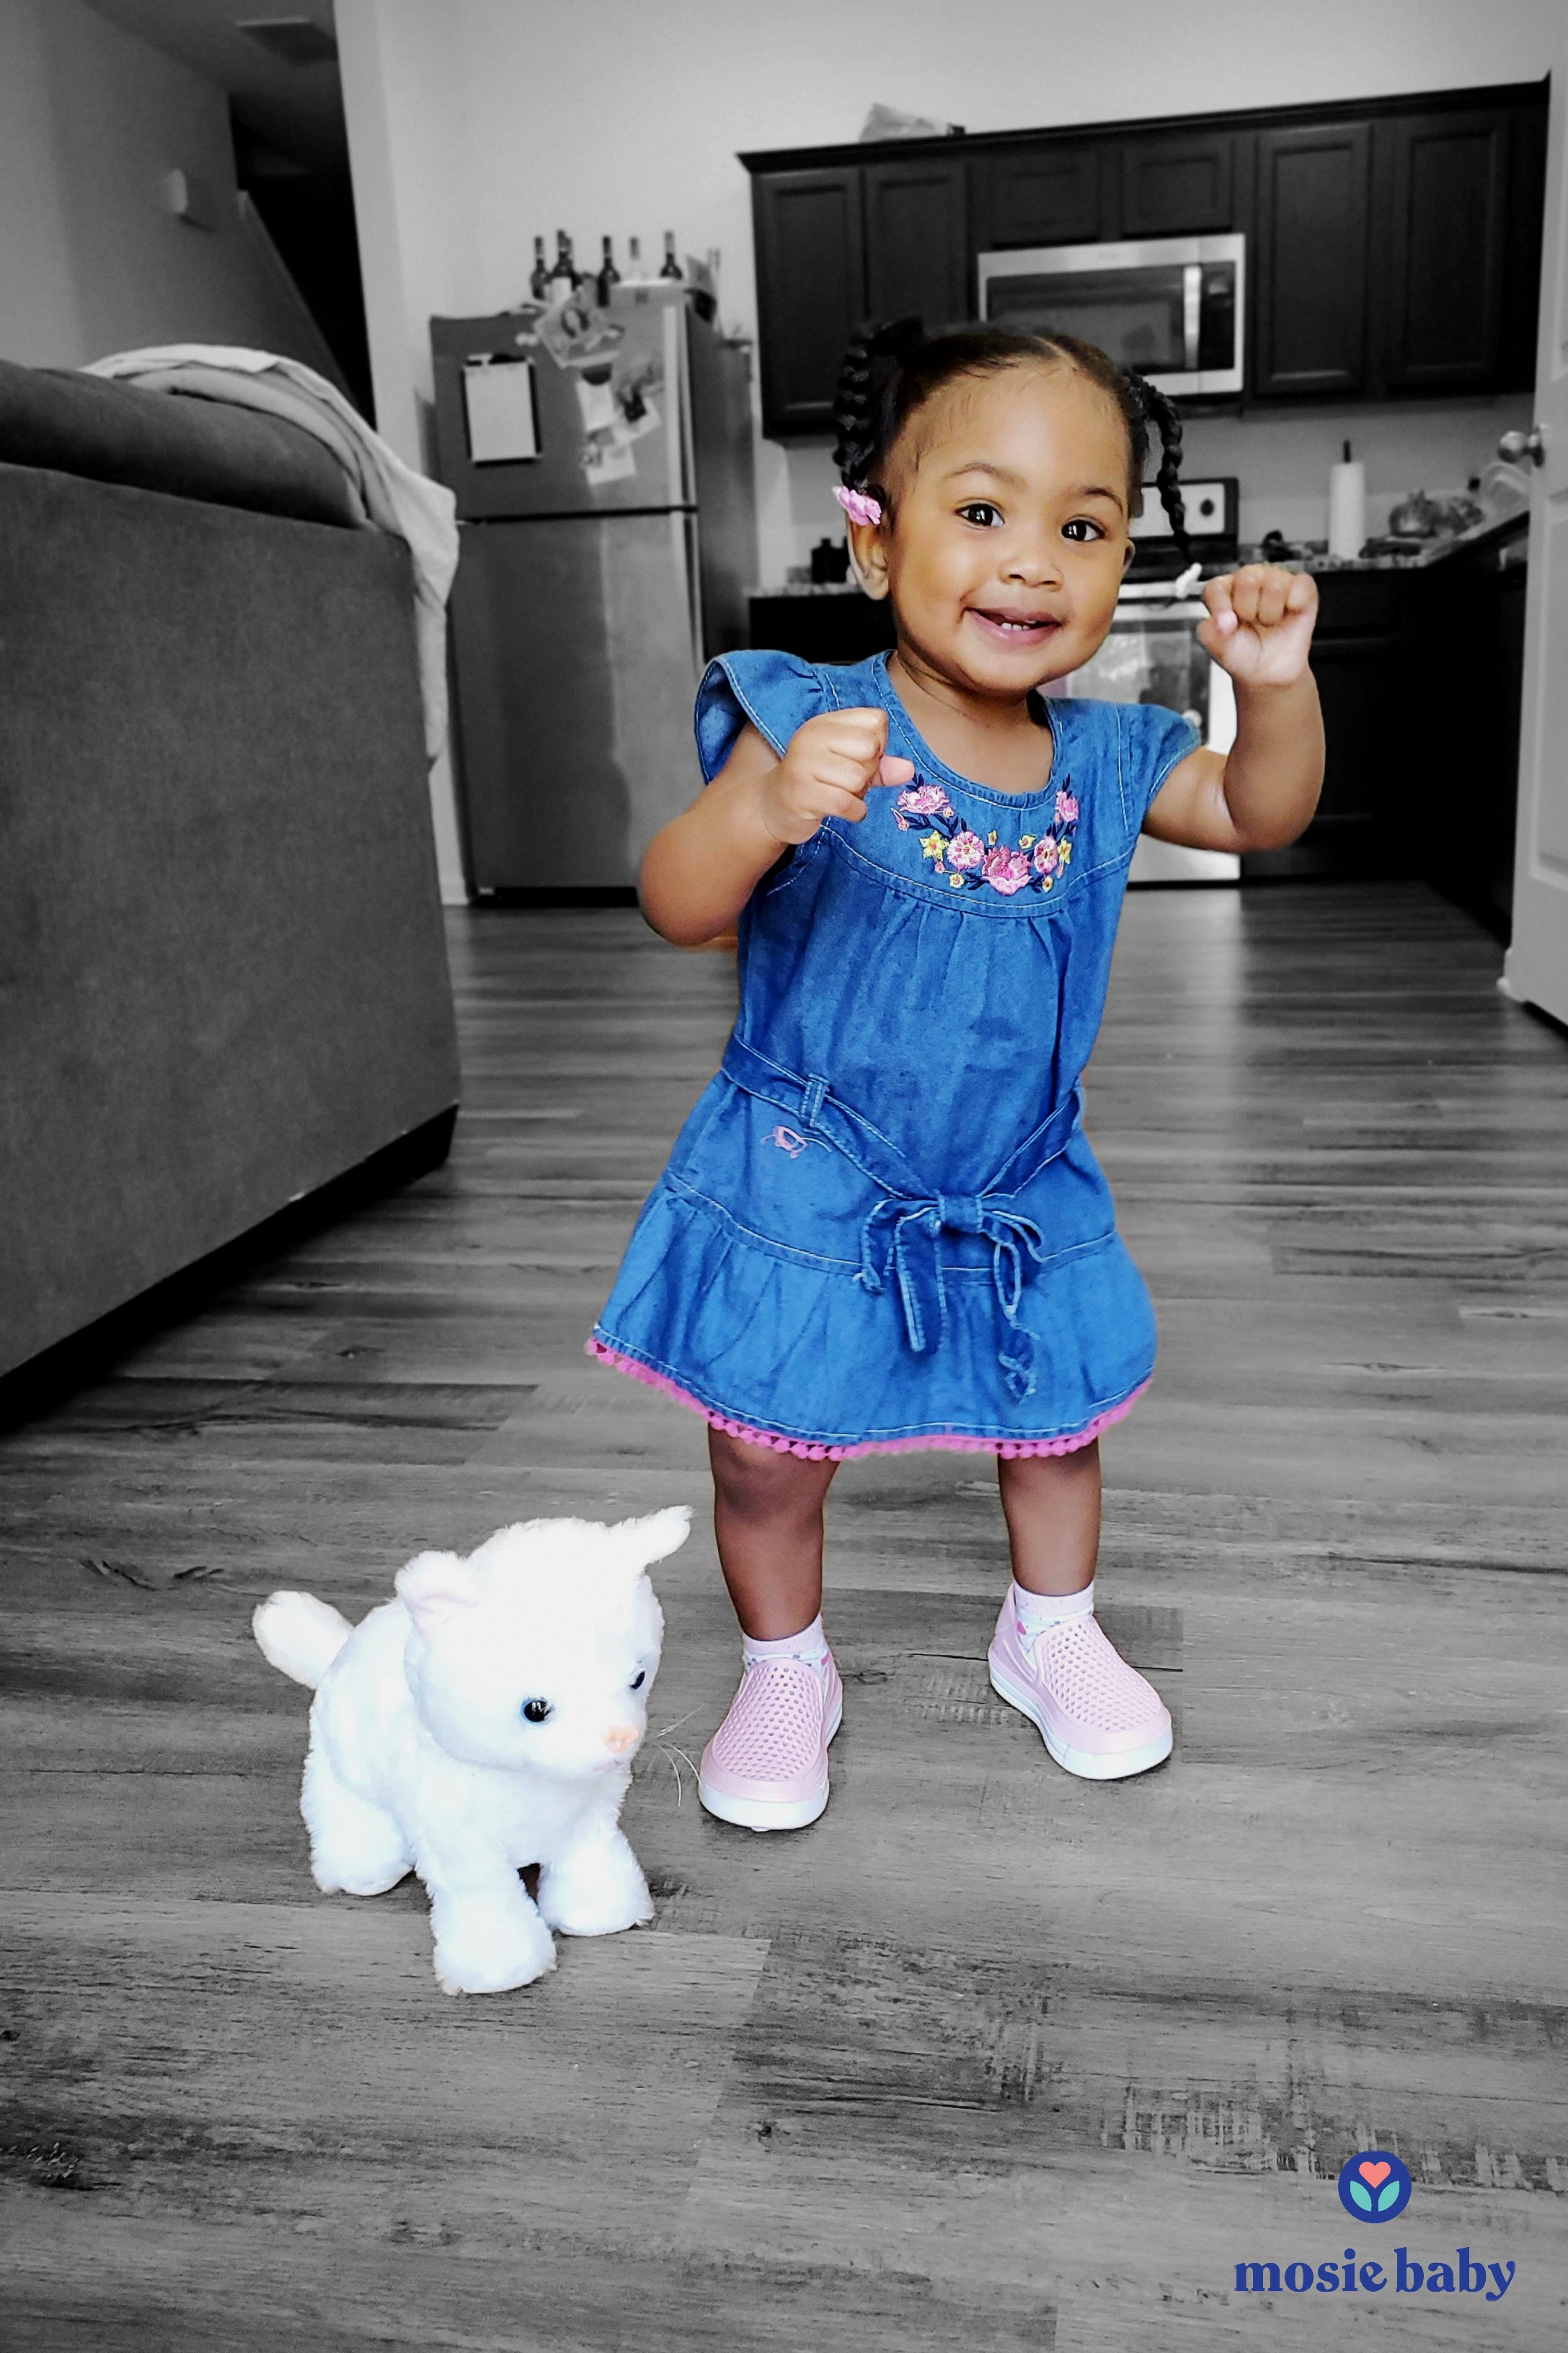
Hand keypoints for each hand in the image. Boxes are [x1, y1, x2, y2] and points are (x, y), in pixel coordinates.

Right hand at [756, 708, 914, 845]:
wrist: (774, 807)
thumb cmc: (818, 782)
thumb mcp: (849, 766)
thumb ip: (881, 765)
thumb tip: (908, 770)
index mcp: (825, 722)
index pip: (876, 721)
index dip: (878, 744)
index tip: (859, 758)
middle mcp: (812, 737)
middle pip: (870, 747)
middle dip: (869, 770)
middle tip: (848, 780)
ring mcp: (803, 764)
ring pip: (858, 777)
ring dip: (858, 793)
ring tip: (840, 793)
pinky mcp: (801, 793)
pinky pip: (846, 802)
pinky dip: (854, 811)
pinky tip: (845, 811)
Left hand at [1199, 565, 1317, 688]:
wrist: (1269, 673)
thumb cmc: (1243, 654)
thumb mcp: (1219, 650)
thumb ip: (1211, 634)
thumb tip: (1223, 621)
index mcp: (1223, 590)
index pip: (1216, 587)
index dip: (1221, 608)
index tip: (1227, 627)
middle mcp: (1249, 579)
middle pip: (1247, 579)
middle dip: (1249, 610)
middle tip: (1252, 623)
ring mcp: (1276, 580)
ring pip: (1274, 584)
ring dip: (1271, 612)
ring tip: (1269, 622)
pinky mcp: (1301, 587)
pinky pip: (1301, 585)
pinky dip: (1295, 604)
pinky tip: (1289, 614)